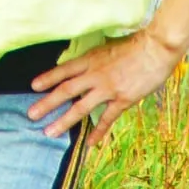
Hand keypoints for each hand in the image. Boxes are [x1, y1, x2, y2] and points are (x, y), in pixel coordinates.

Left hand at [27, 30, 178, 140]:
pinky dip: (98, 132)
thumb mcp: (109, 46)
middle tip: (31, 114)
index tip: (33, 86)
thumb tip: (85, 65)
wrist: (157, 48)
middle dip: (47, 103)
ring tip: (49, 132)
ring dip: (63, 121)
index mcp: (91, 58)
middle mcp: (95, 74)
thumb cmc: (136, 44)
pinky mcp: (122, 99)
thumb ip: (96, 58)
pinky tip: (89, 144)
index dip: (48, 77)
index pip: (64, 69)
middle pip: (66, 90)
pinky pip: (106, 119)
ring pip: (80, 107)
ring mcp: (108, 88)